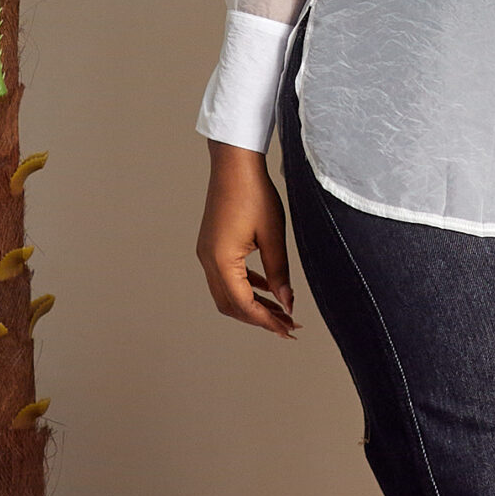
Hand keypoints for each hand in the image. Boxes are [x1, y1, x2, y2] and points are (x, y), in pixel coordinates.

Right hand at [196, 142, 297, 338]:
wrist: (234, 164)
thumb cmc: (254, 194)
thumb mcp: (273, 236)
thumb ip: (279, 273)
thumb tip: (287, 303)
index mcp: (221, 260)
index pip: (244, 305)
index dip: (267, 321)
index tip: (288, 331)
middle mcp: (208, 261)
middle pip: (231, 305)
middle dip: (259, 318)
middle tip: (288, 325)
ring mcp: (206, 253)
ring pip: (227, 294)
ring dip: (252, 304)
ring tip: (282, 310)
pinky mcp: (211, 246)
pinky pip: (226, 277)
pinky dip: (246, 287)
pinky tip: (267, 288)